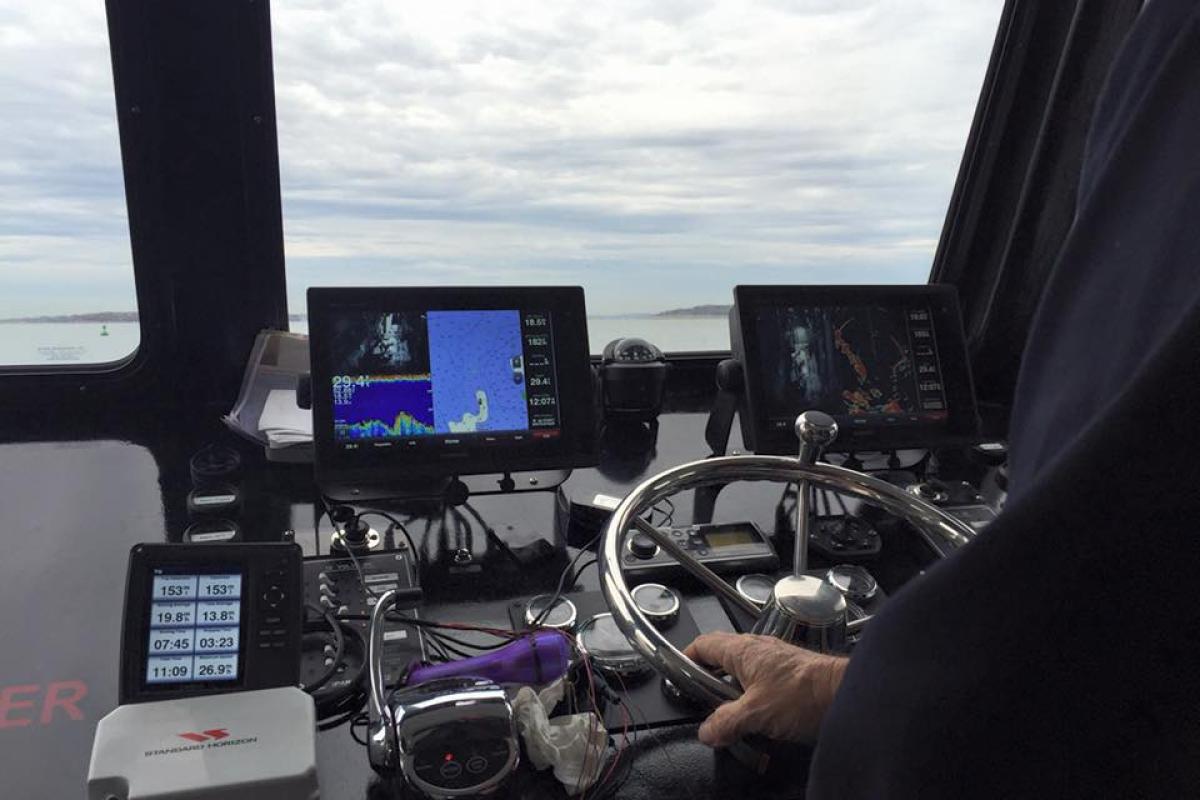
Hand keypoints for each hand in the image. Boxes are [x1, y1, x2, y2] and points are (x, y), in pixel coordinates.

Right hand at [682, 632, 847, 747]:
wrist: (843, 693)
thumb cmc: (804, 692)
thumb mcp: (755, 713)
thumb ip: (725, 722)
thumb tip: (707, 731)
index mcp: (742, 650)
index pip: (703, 644)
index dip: (687, 657)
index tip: (679, 673)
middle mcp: (757, 648)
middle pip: (721, 659)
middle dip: (710, 682)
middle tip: (705, 702)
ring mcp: (775, 659)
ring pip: (742, 672)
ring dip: (734, 693)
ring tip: (733, 716)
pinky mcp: (789, 672)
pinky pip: (761, 681)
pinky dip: (754, 697)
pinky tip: (759, 718)